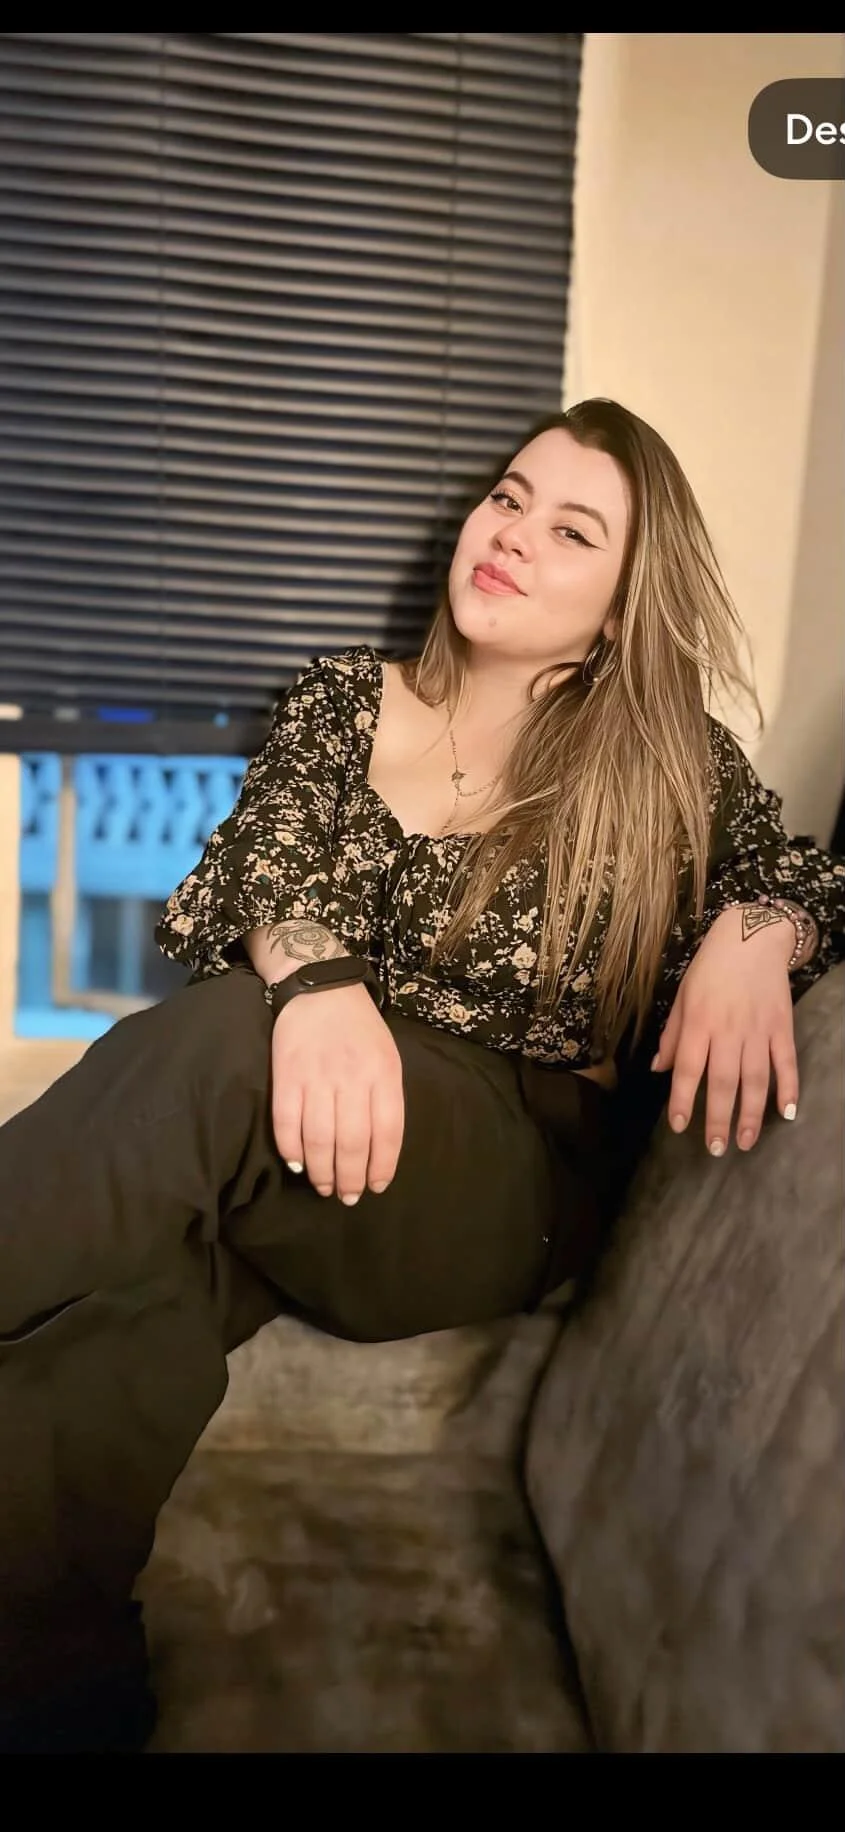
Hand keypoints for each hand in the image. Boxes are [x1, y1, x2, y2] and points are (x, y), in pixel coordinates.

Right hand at [270, 985, 404, 1201]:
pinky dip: (291, 1150)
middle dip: (350, 1178)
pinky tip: (298, 1165)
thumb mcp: (387, 1056)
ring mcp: (316, 1077)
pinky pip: (286, 1123)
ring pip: (319, 1139)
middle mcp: (351, 1077)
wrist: (318, 986)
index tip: (376, 1186)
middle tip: (347, 1197)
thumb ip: (385, 1097)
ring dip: (322, 1172)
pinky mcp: (285, 1075)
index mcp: (383, 1073)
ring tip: (325, 1187)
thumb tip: (377, 1149)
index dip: (381, 1166)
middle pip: (351, 1142)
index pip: (387, 1132)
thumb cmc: (359, 1026)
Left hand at [650, 908, 798, 1155]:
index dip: (683, 1099)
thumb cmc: (710, 969)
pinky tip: (787, 1113)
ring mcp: (758, 1030)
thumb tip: (659, 1069)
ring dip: (751, 1114)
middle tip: (716, 1149)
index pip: (688, 1069)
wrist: (751, 938)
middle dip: (718, 1119)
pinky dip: (789, 1088)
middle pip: (723, 1082)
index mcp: (699, 1023)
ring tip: (746, 1141)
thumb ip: (673, 1036)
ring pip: (755, 1079)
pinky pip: (786, 1063)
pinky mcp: (782, 1027)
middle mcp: (728, 1030)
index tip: (680, 1126)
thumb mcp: (683, 997)